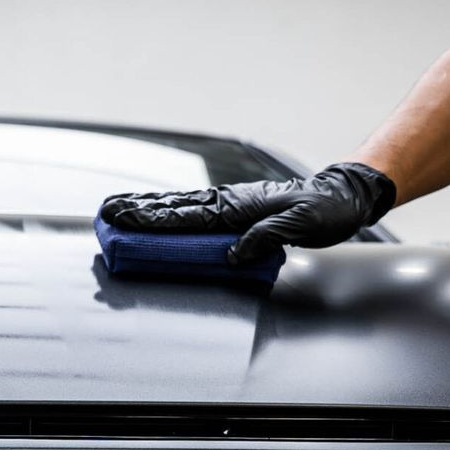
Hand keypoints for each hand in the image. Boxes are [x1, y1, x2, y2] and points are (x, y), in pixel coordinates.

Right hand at [100, 162, 396, 262]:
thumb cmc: (325, 210)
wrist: (342, 195)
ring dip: (151, 207)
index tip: (123, 217)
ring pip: (182, 205)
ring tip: (122, 208)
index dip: (153, 218)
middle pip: (175, 207)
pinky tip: (162, 210)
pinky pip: (197, 210)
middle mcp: (229, 202)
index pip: (187, 216)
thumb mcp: (300, 226)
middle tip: (107, 211)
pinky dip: (174, 209)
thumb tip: (232, 254)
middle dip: (139, 210)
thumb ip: (264, 238)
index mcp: (239, 207)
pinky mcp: (237, 209)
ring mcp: (231, 203)